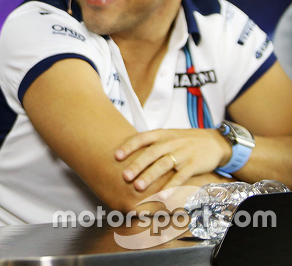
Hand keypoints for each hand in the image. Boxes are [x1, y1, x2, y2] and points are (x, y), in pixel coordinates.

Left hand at [114, 128, 230, 192]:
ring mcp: (183, 154)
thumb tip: (127, 151)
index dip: (128, 146)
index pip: (142, 138)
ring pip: (164, 165)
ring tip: (138, 187)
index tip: (116, 156)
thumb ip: (151, 142)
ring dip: (150, 176)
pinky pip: (181, 176)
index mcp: (162, 134)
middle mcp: (171, 143)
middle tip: (124, 176)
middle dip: (137, 165)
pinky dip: (171, 186)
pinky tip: (162, 196)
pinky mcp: (194, 165)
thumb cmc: (186, 140)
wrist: (215, 142)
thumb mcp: (169, 135)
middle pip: (151, 153)